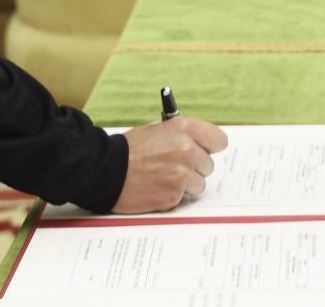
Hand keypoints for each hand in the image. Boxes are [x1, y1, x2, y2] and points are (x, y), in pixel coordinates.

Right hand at [113, 116, 228, 212]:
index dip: (209, 147)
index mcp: (184, 128)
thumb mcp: (158, 130)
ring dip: (185, 183)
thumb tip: (200, 144)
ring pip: (199, 183)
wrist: (106, 170)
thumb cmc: (129, 150)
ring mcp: (182, 173)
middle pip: (208, 164)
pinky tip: (156, 187)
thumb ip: (182, 136)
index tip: (203, 151)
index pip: (219, 140)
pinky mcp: (174, 194)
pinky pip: (184, 196)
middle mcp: (187, 150)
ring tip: (163, 177)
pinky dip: (173, 195)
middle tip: (173, 166)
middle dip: (194, 167)